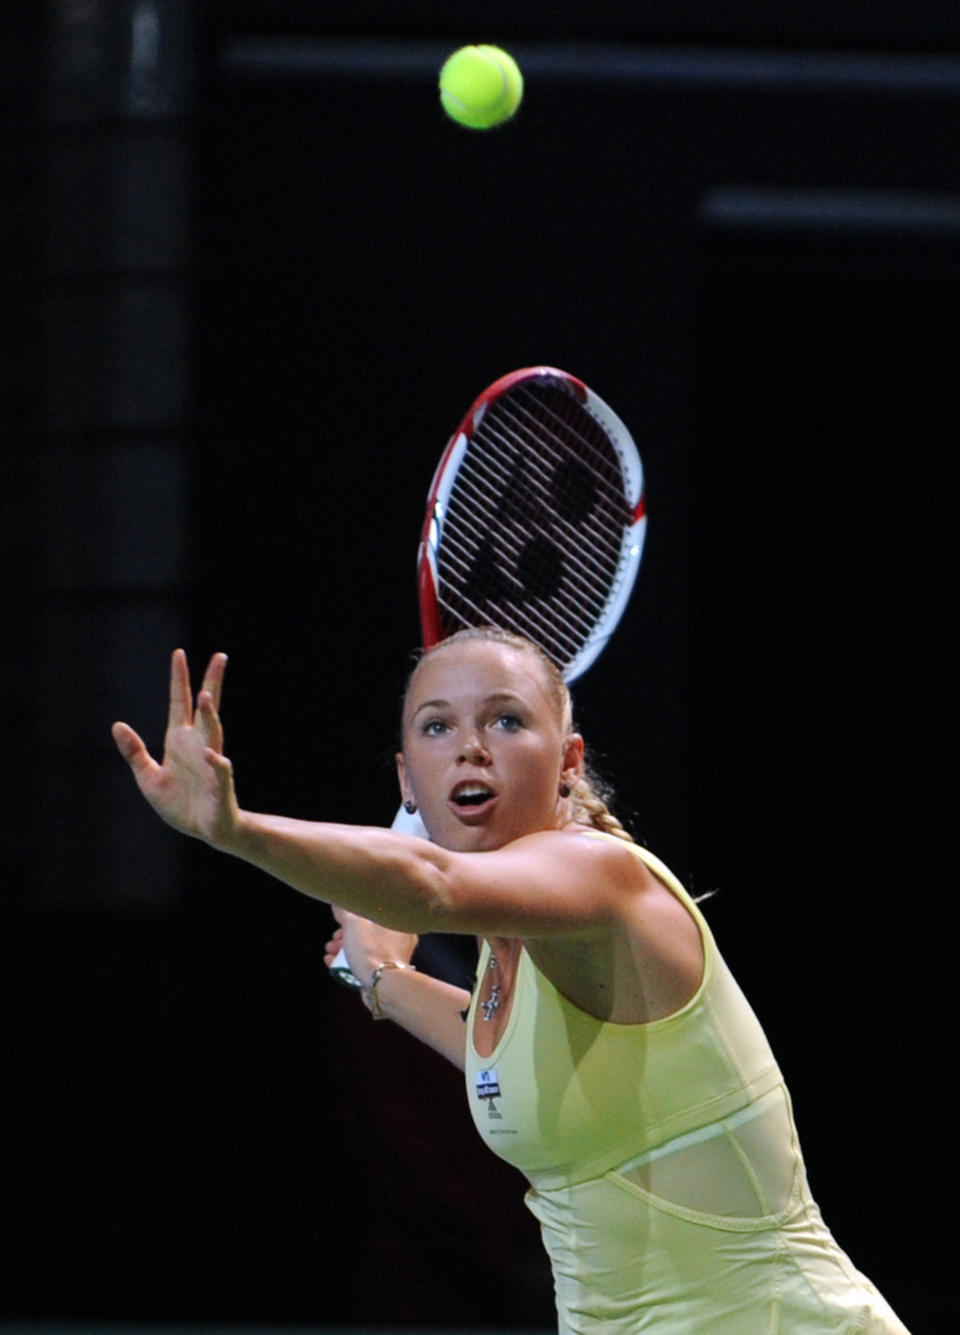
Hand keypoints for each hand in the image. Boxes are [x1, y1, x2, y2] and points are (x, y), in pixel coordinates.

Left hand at [112, 649, 237, 846]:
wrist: (207, 831)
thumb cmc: (180, 803)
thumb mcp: (148, 777)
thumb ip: (134, 752)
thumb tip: (117, 724)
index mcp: (180, 740)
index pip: (180, 702)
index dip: (179, 679)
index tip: (179, 654)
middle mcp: (199, 744)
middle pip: (206, 708)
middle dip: (212, 682)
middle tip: (219, 657)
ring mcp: (212, 762)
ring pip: (214, 732)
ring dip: (211, 715)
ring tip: (207, 695)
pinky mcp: (220, 785)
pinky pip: (220, 770)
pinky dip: (216, 762)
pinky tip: (211, 754)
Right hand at [324, 907, 417, 988]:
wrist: (382, 985)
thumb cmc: (372, 951)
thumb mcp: (354, 924)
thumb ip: (344, 912)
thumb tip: (338, 904)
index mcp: (398, 923)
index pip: (374, 915)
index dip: (355, 916)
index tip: (342, 921)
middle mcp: (401, 941)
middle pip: (368, 933)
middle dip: (345, 935)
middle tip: (334, 939)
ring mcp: (393, 959)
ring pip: (365, 950)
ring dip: (344, 949)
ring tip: (330, 952)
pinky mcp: (384, 974)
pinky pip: (365, 964)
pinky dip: (349, 962)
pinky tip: (332, 964)